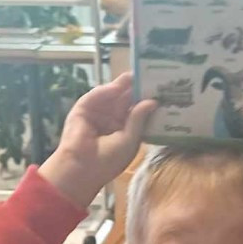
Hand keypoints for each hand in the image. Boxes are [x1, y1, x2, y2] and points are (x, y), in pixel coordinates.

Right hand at [43, 72, 155, 207]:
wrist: (82, 168)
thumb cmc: (109, 160)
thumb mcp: (130, 140)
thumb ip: (139, 119)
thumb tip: (153, 102)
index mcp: (123, 130)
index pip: (135, 111)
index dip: (145, 101)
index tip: (160, 90)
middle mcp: (110, 120)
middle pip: (125, 100)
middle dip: (136, 89)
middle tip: (150, 75)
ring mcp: (97, 113)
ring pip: (112, 96)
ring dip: (122, 86)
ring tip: (136, 75)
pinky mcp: (83, 109)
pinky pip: (95, 96)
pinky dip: (106, 90)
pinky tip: (118, 85)